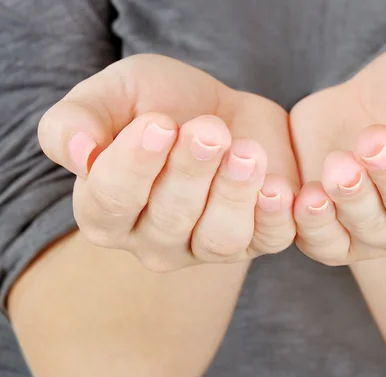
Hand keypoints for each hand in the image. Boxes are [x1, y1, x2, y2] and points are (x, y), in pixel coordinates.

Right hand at [39, 55, 298, 270]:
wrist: (220, 109)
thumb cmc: (160, 103)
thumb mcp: (112, 94)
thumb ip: (75, 120)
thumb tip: (77, 154)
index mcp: (106, 209)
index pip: (111, 202)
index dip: (134, 165)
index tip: (159, 124)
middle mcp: (154, 240)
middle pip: (171, 219)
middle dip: (191, 171)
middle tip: (209, 129)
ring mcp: (207, 245)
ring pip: (221, 238)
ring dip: (235, 194)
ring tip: (247, 151)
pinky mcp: (257, 238)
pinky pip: (269, 239)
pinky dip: (278, 217)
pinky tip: (282, 187)